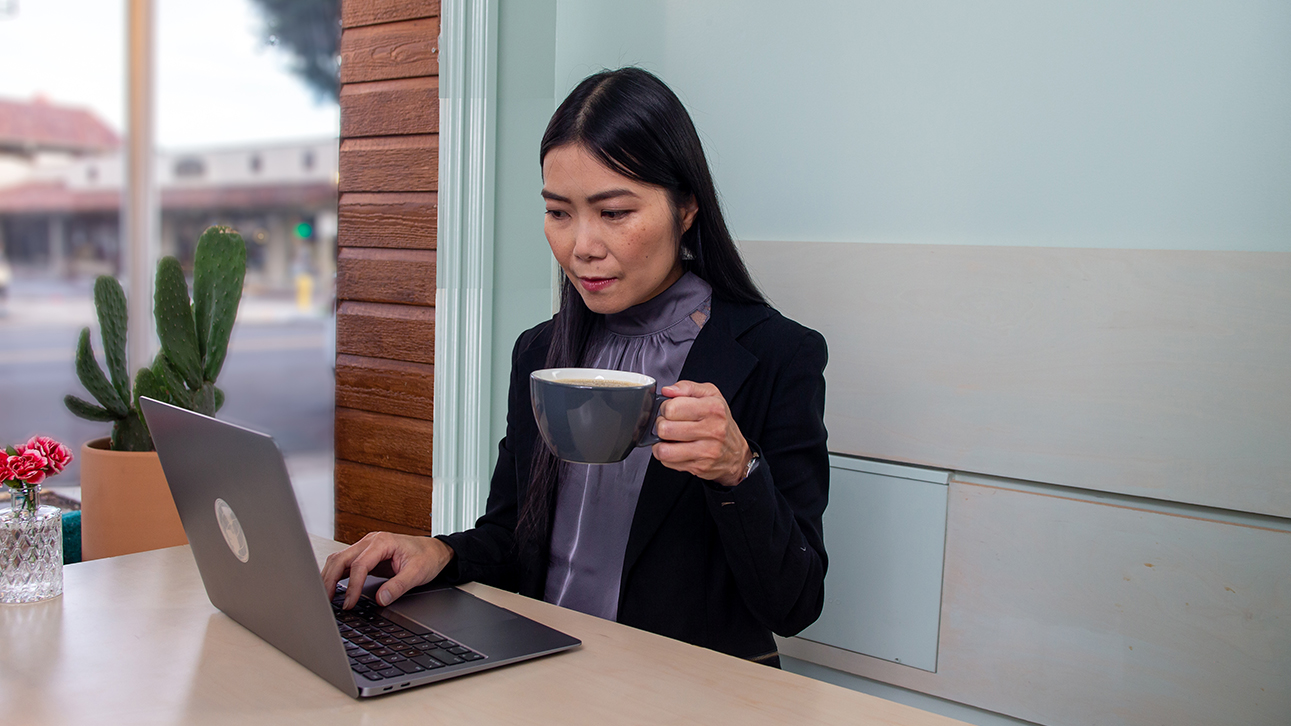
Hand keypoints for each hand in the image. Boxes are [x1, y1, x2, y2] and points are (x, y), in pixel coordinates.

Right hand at [321, 532, 454, 608]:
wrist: (434, 550)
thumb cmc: (427, 557)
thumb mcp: (417, 573)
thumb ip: (398, 586)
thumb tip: (380, 599)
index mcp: (383, 542)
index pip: (359, 564)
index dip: (352, 586)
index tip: (349, 603)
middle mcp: (370, 541)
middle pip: (341, 559)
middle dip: (330, 580)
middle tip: (326, 602)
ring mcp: (366, 547)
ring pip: (338, 560)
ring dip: (329, 577)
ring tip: (324, 597)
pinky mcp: (365, 555)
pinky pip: (345, 564)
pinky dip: (336, 576)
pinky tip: (332, 589)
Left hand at [651, 380, 753, 486]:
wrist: (736, 453)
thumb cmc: (721, 422)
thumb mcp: (711, 395)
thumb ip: (687, 387)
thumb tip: (667, 390)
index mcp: (713, 408)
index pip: (672, 408)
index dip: (665, 408)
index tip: (670, 410)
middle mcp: (712, 430)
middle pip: (665, 428)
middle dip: (661, 425)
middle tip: (669, 424)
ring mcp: (706, 451)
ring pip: (664, 450)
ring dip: (660, 443)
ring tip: (668, 439)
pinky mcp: (699, 467)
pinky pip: (668, 462)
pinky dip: (666, 456)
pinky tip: (675, 449)